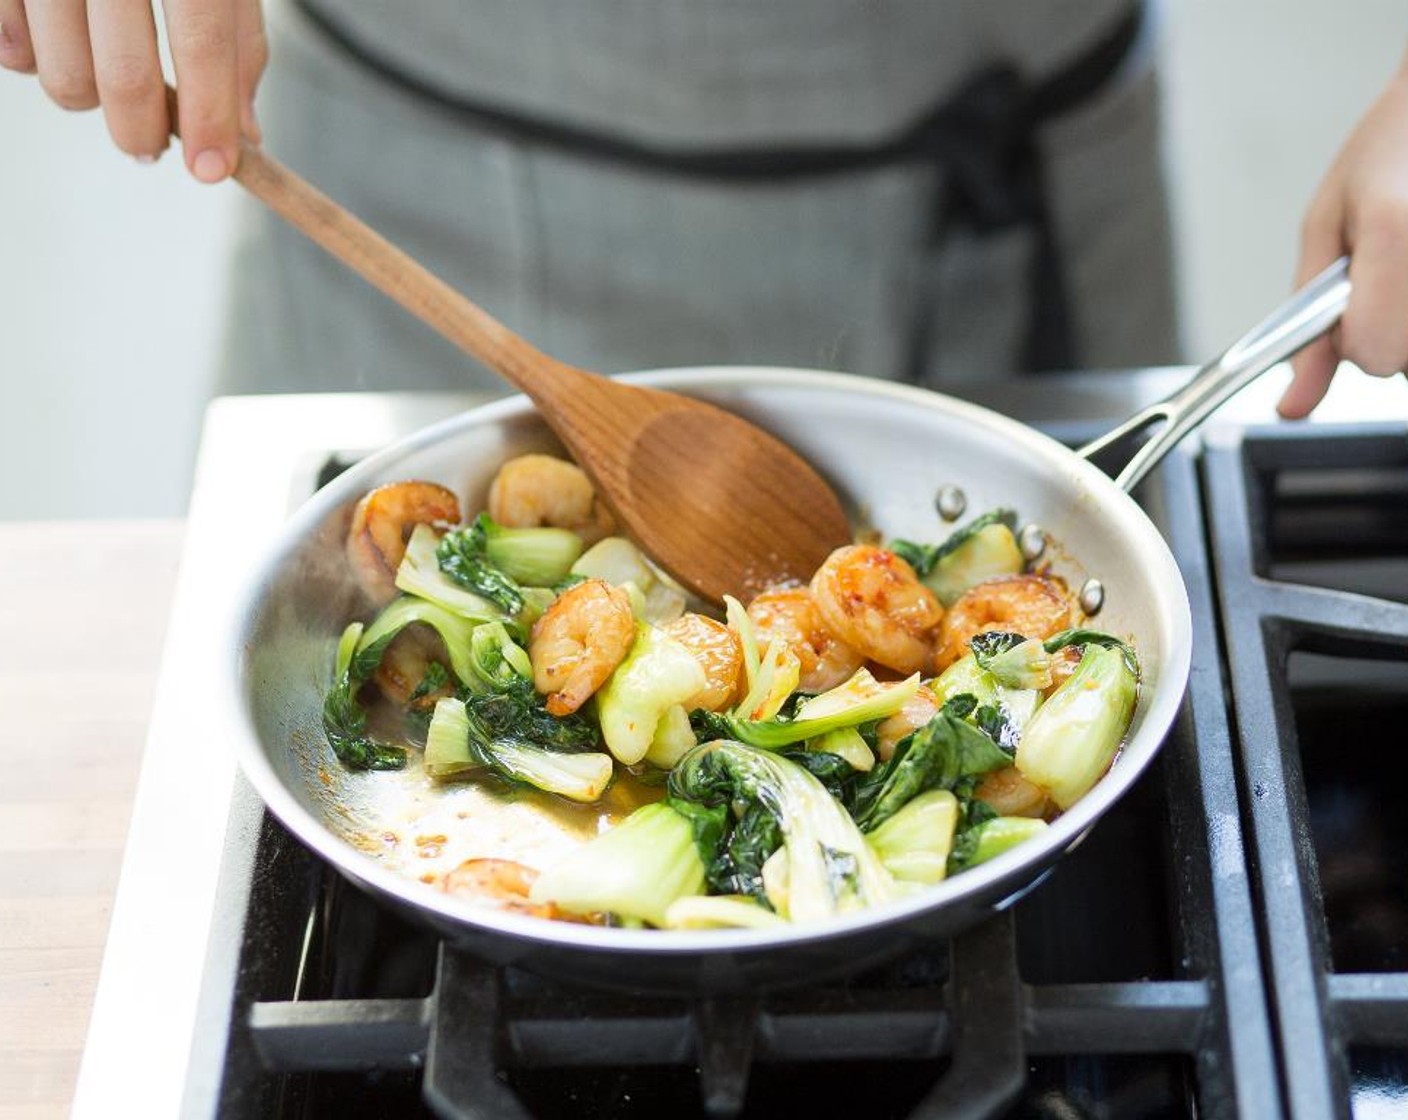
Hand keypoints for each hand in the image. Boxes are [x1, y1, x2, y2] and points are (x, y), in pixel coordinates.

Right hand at [0, 0, 264, 182]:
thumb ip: (236, 41)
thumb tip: (244, 133)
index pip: (202, 38)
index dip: (211, 115)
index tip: (213, 171)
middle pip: (124, 73)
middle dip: (144, 133)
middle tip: (152, 146)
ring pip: (62, 76)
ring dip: (89, 101)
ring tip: (104, 76)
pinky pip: (9, 51)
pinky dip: (35, 62)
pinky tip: (58, 38)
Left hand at [1281, 52, 1407, 417]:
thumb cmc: (1389, 153)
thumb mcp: (1326, 229)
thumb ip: (1309, 326)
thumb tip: (1294, 407)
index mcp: (1395, 231)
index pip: (1373, 353)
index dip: (1350, 340)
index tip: (1351, 300)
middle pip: (1405, 363)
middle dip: (1387, 333)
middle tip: (1389, 271)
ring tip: (1406, 265)